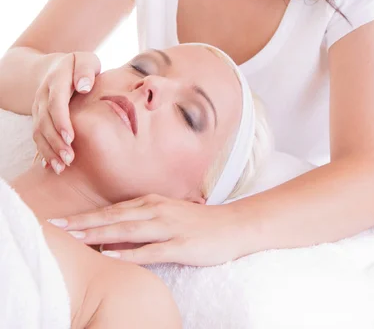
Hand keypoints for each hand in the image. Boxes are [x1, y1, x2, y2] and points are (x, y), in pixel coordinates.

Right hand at [32, 51, 100, 173]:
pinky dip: (44, 152)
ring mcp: (38, 107)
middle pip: (44, 121)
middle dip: (55, 142)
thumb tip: (84, 86)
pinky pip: (37, 137)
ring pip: (38, 132)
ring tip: (62, 167)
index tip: (71, 137)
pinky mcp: (38, 118)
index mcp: (56, 79)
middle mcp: (43, 95)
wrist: (57, 68)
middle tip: (70, 159)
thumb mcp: (87, 60)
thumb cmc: (80, 67)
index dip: (61, 120)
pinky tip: (52, 166)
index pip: (56, 102)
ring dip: (49, 150)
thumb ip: (86, 70)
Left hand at [49, 194, 243, 265]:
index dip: (85, 216)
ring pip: (128, 229)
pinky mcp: (181, 244)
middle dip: (83, 222)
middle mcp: (156, 210)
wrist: (233, 226)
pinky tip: (111, 255)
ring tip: (75, 237)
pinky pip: (152, 250)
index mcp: (151, 203)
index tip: (60, 220)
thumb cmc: (197, 223)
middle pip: (113, 217)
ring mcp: (169, 226)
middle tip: (55, 226)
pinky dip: (130, 253)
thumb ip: (140, 223)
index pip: (112, 210)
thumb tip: (110, 237)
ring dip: (99, 233)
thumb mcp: (166, 217)